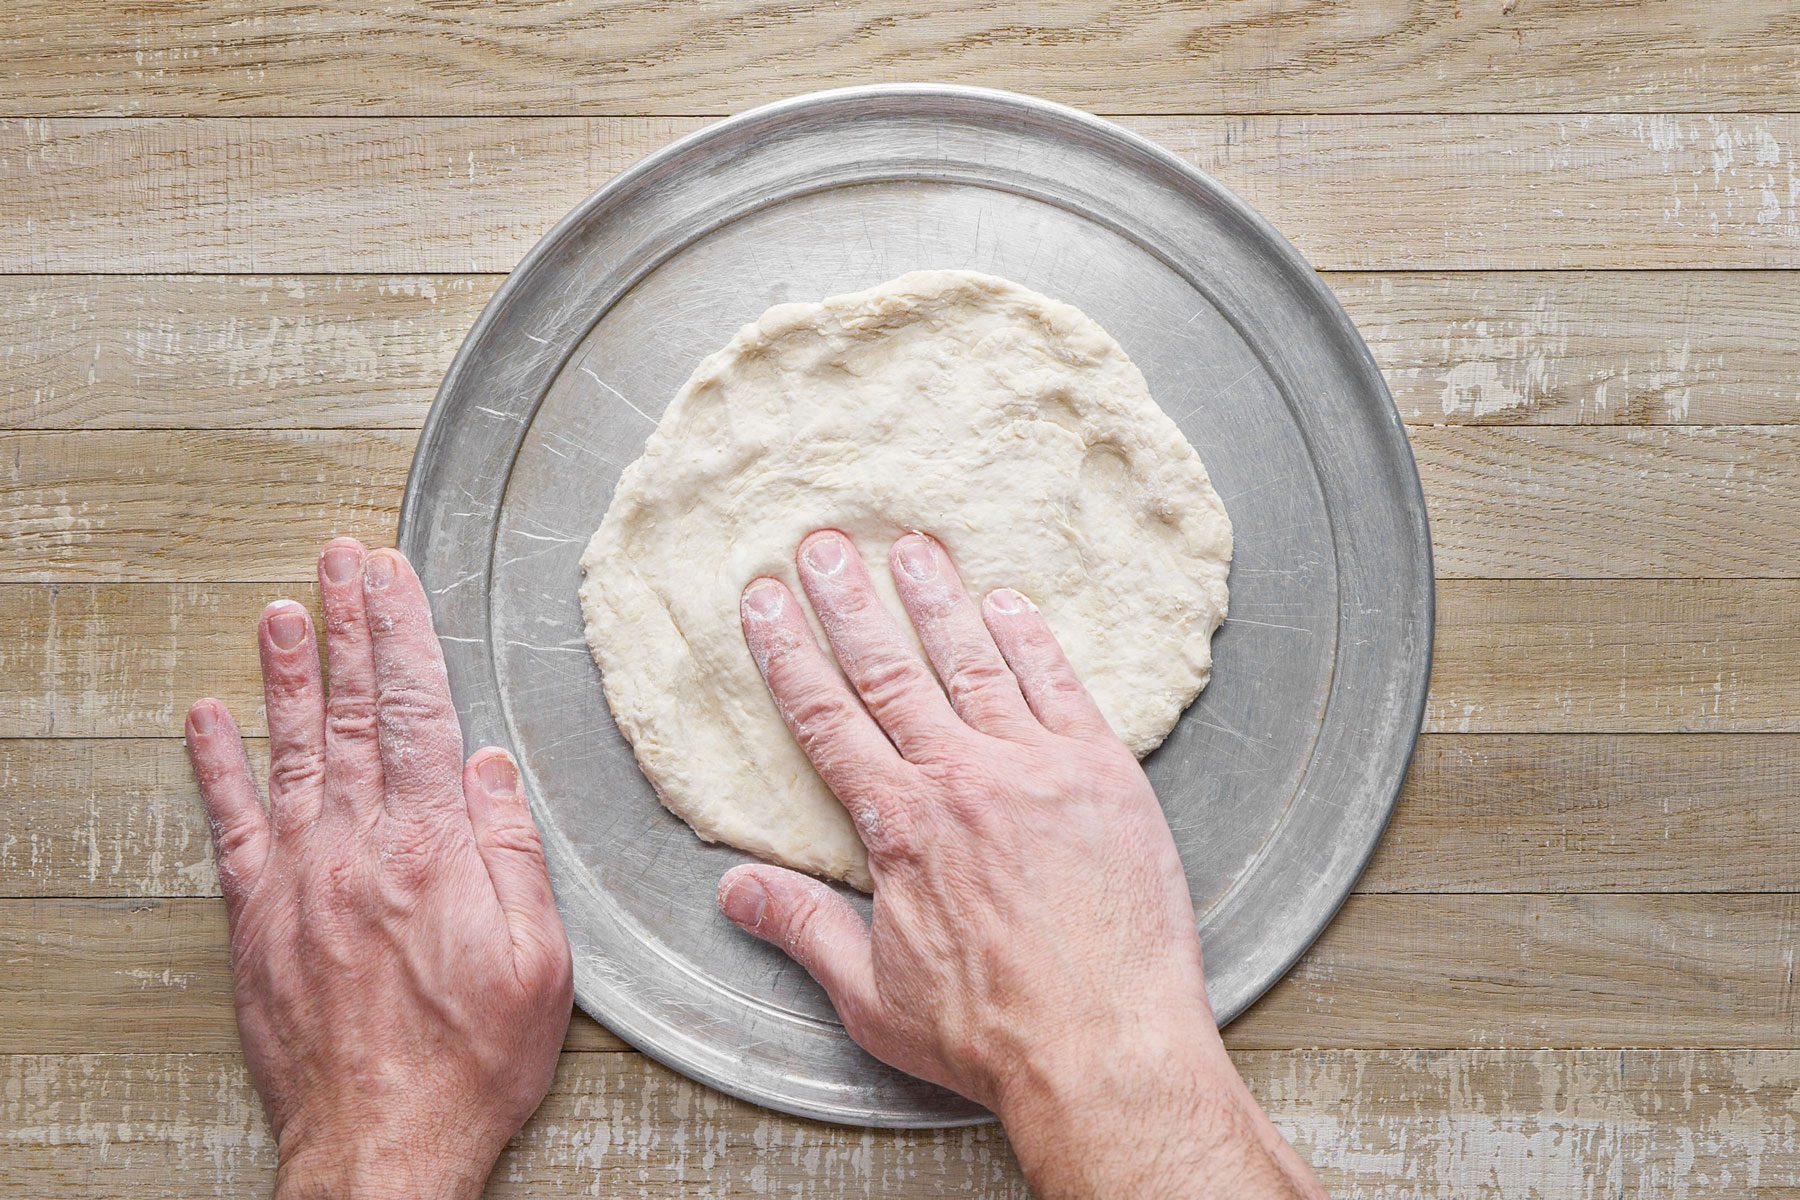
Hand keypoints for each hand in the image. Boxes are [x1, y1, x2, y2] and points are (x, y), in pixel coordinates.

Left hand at [185, 539, 572, 1199]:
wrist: (381, 1146)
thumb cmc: (469, 1062)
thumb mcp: (540, 960)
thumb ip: (513, 854)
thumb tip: (490, 768)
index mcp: (434, 849)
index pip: (416, 712)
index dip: (404, 636)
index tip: (394, 578)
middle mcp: (359, 848)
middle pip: (350, 713)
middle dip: (346, 627)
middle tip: (338, 561)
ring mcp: (299, 879)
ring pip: (291, 751)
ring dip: (285, 673)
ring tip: (281, 609)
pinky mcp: (257, 918)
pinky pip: (232, 824)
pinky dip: (217, 765)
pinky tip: (209, 716)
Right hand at [720, 530, 1323, 1199]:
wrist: (1107, 1050)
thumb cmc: (993, 1036)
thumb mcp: (871, 996)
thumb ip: (803, 928)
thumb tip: (735, 892)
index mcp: (900, 826)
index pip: (826, 720)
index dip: (788, 655)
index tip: (765, 602)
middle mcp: (962, 779)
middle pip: (890, 671)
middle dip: (849, 602)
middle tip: (823, 543)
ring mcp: (1037, 768)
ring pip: (974, 663)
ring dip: (938, 600)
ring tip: (913, 546)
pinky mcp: (1105, 775)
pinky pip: (1061, 688)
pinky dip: (1033, 641)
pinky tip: (1011, 604)